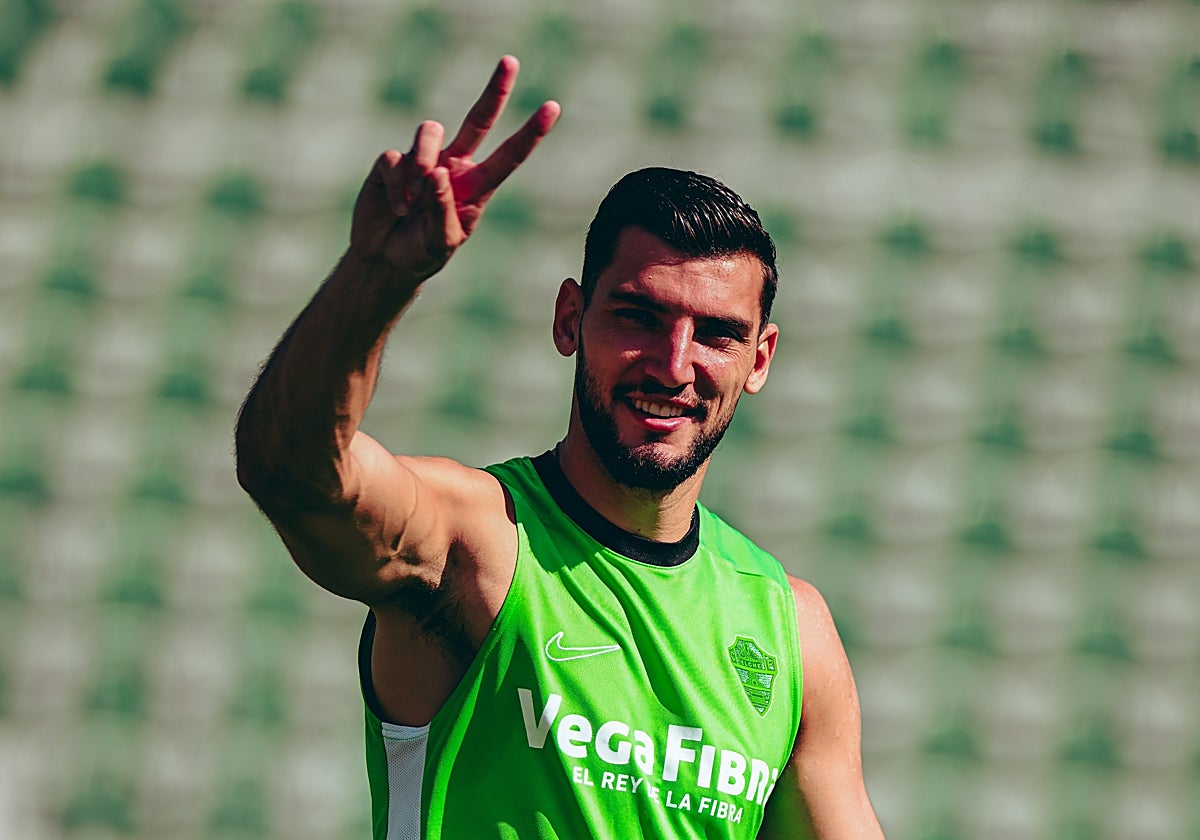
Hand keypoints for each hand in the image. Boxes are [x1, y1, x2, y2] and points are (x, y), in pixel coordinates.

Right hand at [349, 56, 559, 278]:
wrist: (383, 259)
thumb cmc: (420, 253)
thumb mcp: (439, 244)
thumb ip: (443, 212)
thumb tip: (440, 172)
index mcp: (477, 186)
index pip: (509, 156)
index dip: (530, 133)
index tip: (553, 107)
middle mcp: (454, 165)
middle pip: (478, 119)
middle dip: (495, 90)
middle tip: (511, 61)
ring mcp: (423, 160)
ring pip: (431, 133)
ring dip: (422, 164)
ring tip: (413, 203)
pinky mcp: (393, 162)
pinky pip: (396, 160)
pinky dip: (397, 186)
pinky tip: (397, 207)